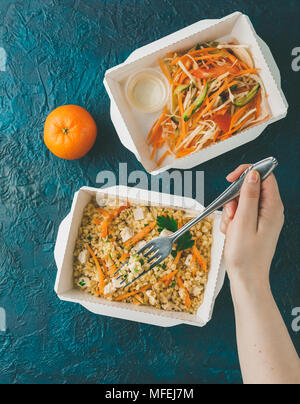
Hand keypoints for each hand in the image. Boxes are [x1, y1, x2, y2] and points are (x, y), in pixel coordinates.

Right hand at [220, 165, 284, 290]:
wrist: (246, 278)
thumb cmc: (246, 257)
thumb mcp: (244, 222)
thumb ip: (248, 196)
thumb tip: (252, 175)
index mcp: (273, 208)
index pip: (264, 176)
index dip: (247, 173)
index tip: (231, 178)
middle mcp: (270, 211)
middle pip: (250, 188)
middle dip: (235, 198)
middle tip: (232, 214)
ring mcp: (262, 218)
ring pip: (241, 201)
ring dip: (231, 212)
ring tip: (232, 228)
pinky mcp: (254, 225)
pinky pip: (240, 213)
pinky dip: (232, 221)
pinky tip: (232, 233)